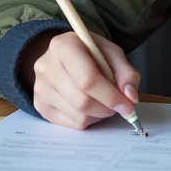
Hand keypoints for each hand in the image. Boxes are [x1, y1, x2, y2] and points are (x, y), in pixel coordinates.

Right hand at [22, 31, 140, 130]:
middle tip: (117, 104)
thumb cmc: (90, 53)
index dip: (111, 96)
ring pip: (78, 116)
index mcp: (63, 46)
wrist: (64, 56)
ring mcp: (40, 88)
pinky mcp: (40, 105)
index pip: (87, 79)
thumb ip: (126, 73)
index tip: (128, 105)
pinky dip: (88, 119)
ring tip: (102, 101)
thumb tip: (131, 97)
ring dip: (99, 114)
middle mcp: (46, 66)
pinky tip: (89, 106)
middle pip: (82, 101)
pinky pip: (71, 124)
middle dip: (106, 108)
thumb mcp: (111, 53)